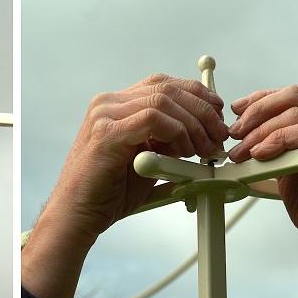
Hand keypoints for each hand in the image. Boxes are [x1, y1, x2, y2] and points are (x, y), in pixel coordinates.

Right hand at [43, 74, 226, 241]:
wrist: (78, 214)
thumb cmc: (110, 191)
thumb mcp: (149, 159)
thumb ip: (169, 140)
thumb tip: (205, 132)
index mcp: (116, 105)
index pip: (163, 83)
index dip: (196, 94)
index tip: (217, 113)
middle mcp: (108, 103)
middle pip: (167, 87)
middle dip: (202, 109)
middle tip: (219, 134)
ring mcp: (104, 115)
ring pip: (163, 100)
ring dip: (193, 124)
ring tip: (205, 149)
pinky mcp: (106, 133)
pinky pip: (152, 119)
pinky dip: (176, 133)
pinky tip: (183, 152)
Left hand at [228, 85, 297, 297]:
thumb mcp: (281, 167)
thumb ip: (268, 145)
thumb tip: (237, 134)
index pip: (290, 95)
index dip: (259, 99)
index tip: (235, 112)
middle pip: (292, 97)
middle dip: (256, 113)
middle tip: (234, 133)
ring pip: (296, 114)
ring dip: (261, 132)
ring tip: (242, 152)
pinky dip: (280, 140)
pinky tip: (261, 153)